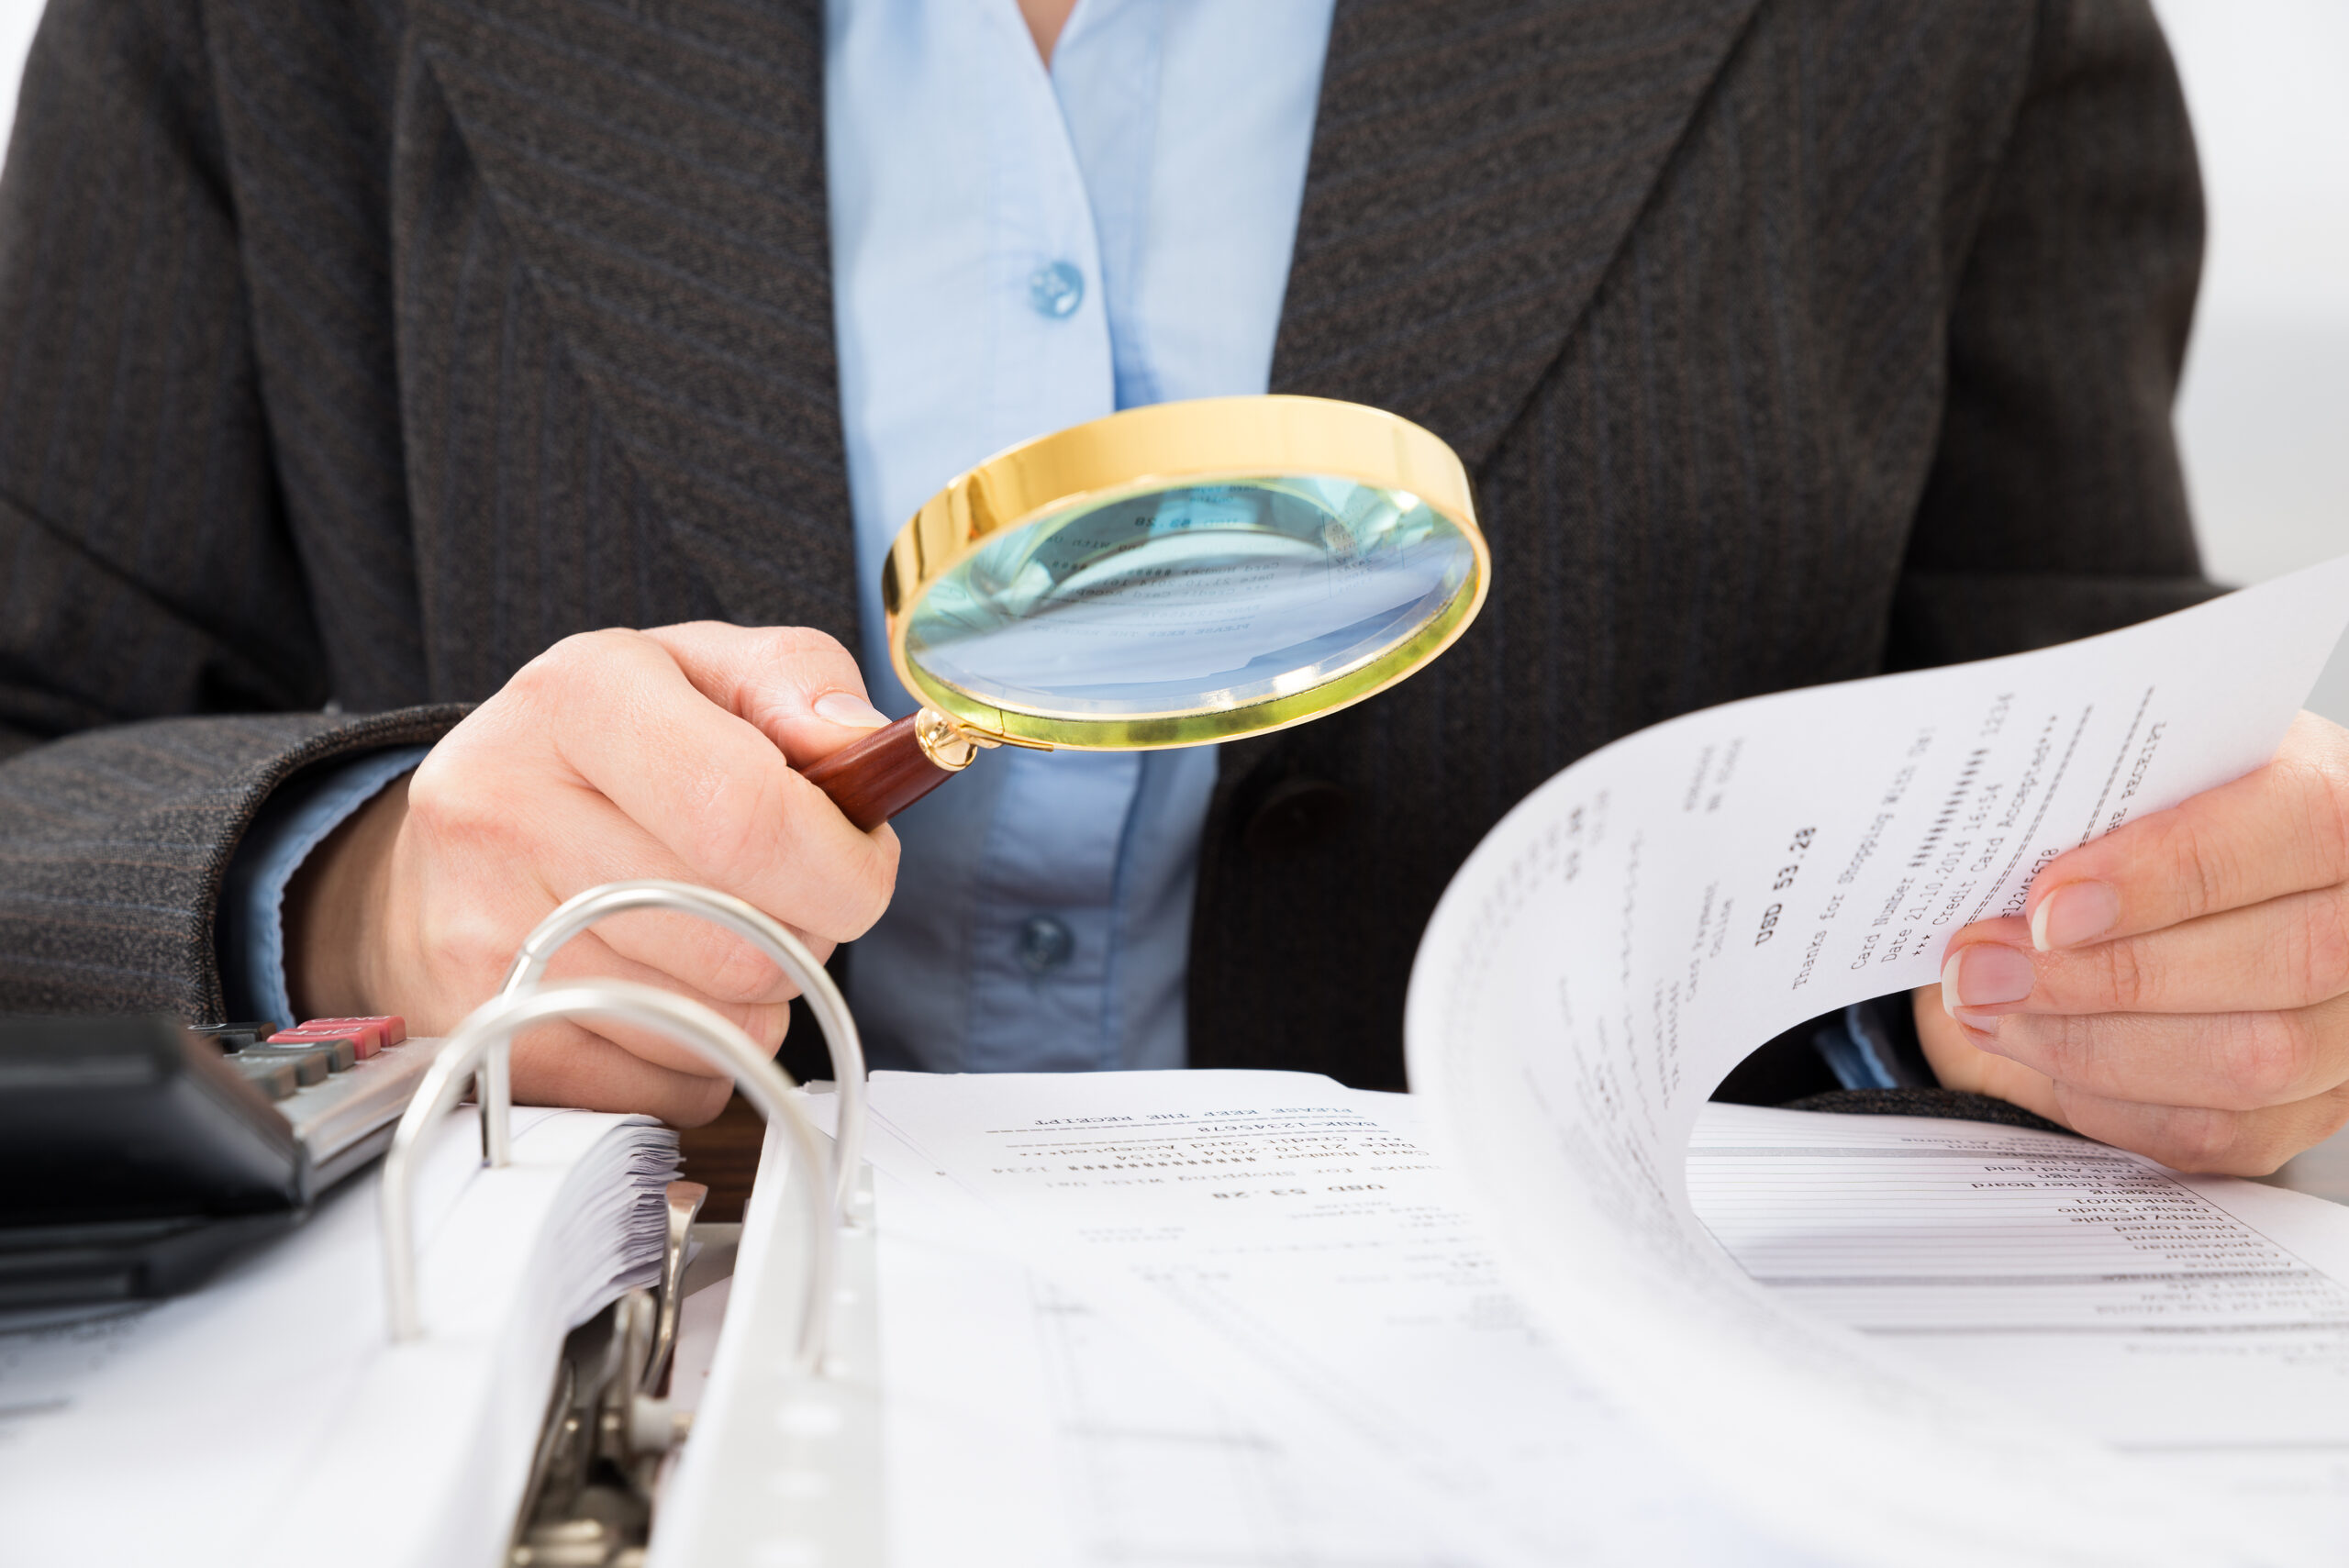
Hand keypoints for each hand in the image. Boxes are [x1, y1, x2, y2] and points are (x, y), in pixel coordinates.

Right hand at [287, 624, 898, 1125]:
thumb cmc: (603, 756)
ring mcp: (486, 940)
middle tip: (783, 894)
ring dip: (759, 996)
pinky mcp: (494, 1041)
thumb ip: (799, 682)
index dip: (843, 862)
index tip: (863, 866)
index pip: (746, 813)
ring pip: (722, 1024)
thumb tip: (863, 747)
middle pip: (746, 938)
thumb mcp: (701, 671)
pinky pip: (678, 1085)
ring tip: (711, 930)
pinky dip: (705, 1051)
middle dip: (810, 931)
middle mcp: (507, 813)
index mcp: (575, 699)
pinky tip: (662, 984)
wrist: (446, 851)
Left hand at [1915, 711, 2348, 1174]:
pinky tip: (2030, 1050)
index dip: (2169, 875)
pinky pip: (2219, 1129)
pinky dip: (2105, 1096)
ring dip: (2089, 1043)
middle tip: (1980, 969)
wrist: (2140, 887)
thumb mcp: (2121, 782)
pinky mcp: (2313, 1106)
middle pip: (2278, 964)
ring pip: (2250, 1061)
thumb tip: (1993, 858)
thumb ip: (2092, 802)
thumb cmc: (2128, 825)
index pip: (2299, 829)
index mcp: (2342, 802)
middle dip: (2101, 977)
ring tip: (1987, 1007)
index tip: (2048, 906)